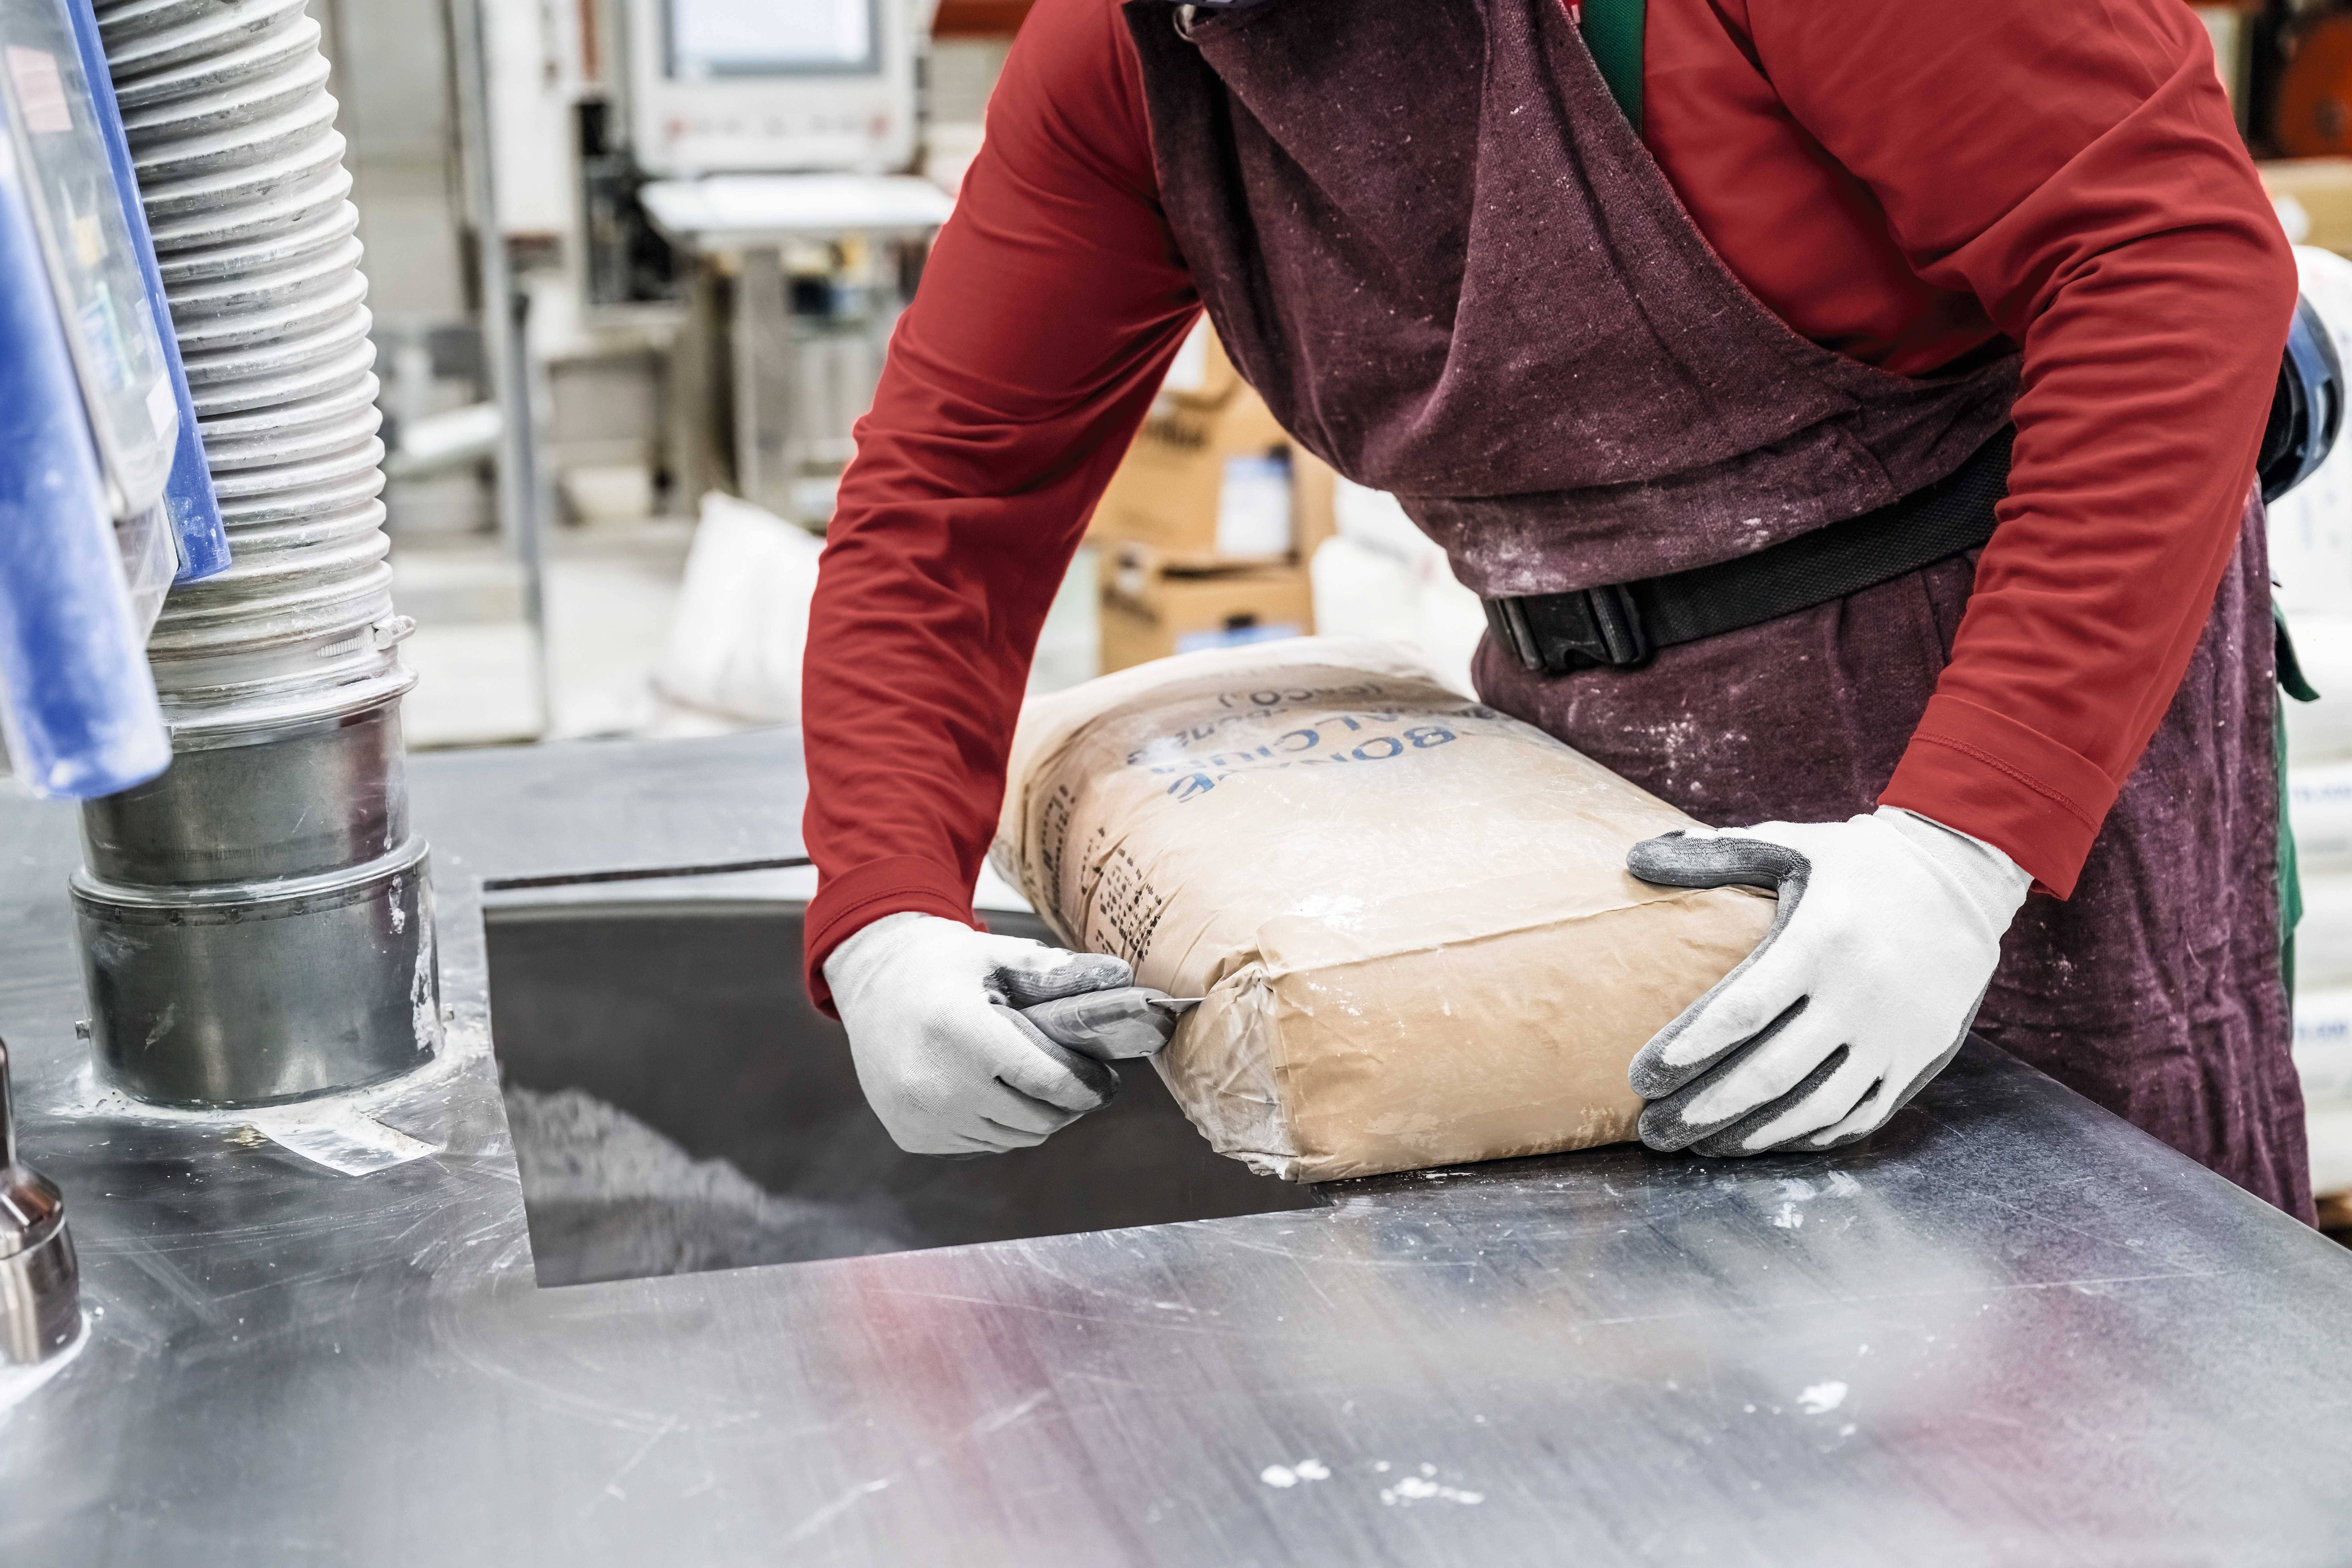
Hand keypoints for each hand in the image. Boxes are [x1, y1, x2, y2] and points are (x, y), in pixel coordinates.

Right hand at [823, 912, 1178, 1154]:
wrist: (869, 984)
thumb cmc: (938, 966)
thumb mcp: (992, 953)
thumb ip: (1049, 972)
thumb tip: (1116, 978)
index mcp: (961, 1030)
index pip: (1046, 1080)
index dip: (1086, 1086)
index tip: (1106, 1082)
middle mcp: (937, 1081)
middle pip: (1034, 1118)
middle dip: (1066, 1106)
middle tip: (1079, 1086)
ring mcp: (920, 1114)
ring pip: (1009, 1138)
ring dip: (1032, 1119)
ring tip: (1038, 1088)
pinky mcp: (910, 1134)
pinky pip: (977, 1143)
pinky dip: (996, 1126)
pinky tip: (994, 1094)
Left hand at [1624, 807, 2027, 1155]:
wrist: (1961, 877)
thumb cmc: (1859, 863)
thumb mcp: (1791, 845)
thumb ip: (1713, 855)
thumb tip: (1634, 857)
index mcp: (1820, 940)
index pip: (1741, 1012)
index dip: (1688, 1051)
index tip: (1641, 1079)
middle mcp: (1859, 994)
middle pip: (1770, 1073)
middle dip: (1704, 1109)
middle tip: (1654, 1130)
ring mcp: (1894, 1034)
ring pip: (1813, 1107)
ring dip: (1750, 1135)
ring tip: (1699, 1145)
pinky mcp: (1918, 1059)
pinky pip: (1859, 1116)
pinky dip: (1807, 1137)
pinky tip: (1765, 1142)